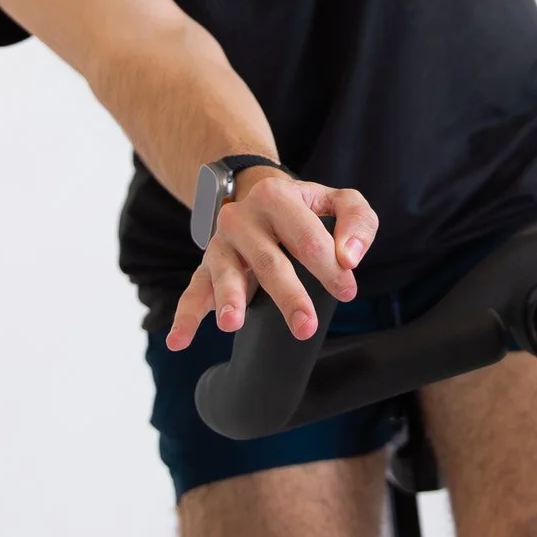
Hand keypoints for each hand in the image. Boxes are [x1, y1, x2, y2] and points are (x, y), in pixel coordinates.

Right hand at [165, 172, 379, 351]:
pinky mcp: (206, 267)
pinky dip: (185, 317)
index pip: (308, 238)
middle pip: (269, 261)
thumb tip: (350, 258)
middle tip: (305, 326)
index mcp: (277, 198)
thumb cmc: (303, 208)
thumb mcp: (336, 201)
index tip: (347, 290)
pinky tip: (179, 340)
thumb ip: (357, 221)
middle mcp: (243, 219)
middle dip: (288, 295)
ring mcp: (222, 245)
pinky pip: (193, 291)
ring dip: (229, 299)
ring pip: (226, 274)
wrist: (255, 196)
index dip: (330, 267)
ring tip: (232, 324)